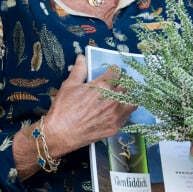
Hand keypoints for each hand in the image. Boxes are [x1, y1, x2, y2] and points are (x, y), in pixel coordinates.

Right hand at [12, 55, 134, 178]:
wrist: (61, 134)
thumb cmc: (63, 109)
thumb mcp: (69, 85)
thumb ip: (79, 70)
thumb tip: (81, 58)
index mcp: (103, 85)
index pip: (116, 72)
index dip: (114, 71)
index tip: (112, 72)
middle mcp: (113, 99)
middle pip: (127, 86)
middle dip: (122, 83)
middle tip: (117, 84)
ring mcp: (116, 114)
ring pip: (132, 101)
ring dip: (127, 97)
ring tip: (120, 98)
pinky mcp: (116, 127)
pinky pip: (127, 116)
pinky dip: (125, 112)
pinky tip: (117, 111)